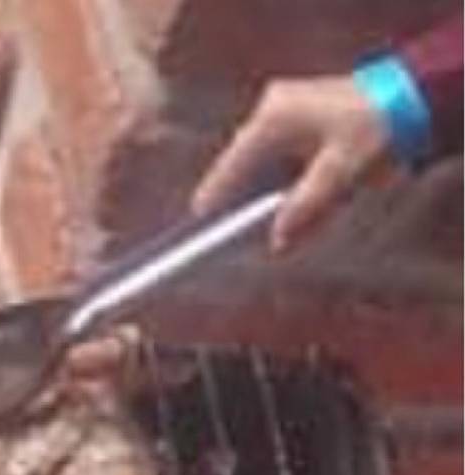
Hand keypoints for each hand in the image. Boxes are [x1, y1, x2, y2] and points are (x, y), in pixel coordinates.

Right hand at [192, 77, 392, 251]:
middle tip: (244, 236)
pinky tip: (293, 199)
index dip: (213, 199)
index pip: (230, 167)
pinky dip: (284, 178)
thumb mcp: (341, 174)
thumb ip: (304, 209)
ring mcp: (285, 107)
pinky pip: (281, 154)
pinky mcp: (300, 113)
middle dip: (249, 202)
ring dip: (270, 192)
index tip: (198, 225)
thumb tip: (276, 241)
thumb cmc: (378, 128)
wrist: (415, 94)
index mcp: (272, 120)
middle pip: (246, 167)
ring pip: (265, 163)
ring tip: (278, 223)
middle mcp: (271, 110)